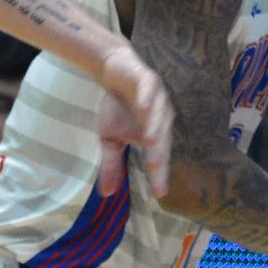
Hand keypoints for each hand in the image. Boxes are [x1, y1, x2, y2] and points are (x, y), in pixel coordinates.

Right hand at [96, 44, 172, 197]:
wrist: (114, 73)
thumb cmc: (117, 107)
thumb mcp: (110, 139)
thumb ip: (112, 164)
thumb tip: (106, 194)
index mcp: (154, 134)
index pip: (158, 157)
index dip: (159, 174)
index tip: (159, 193)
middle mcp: (160, 118)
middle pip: (162, 138)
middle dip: (159, 153)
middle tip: (155, 168)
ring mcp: (157, 98)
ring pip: (159, 114)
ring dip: (155, 126)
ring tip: (150, 141)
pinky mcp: (149, 80)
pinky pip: (150, 89)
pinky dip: (147, 97)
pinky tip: (142, 106)